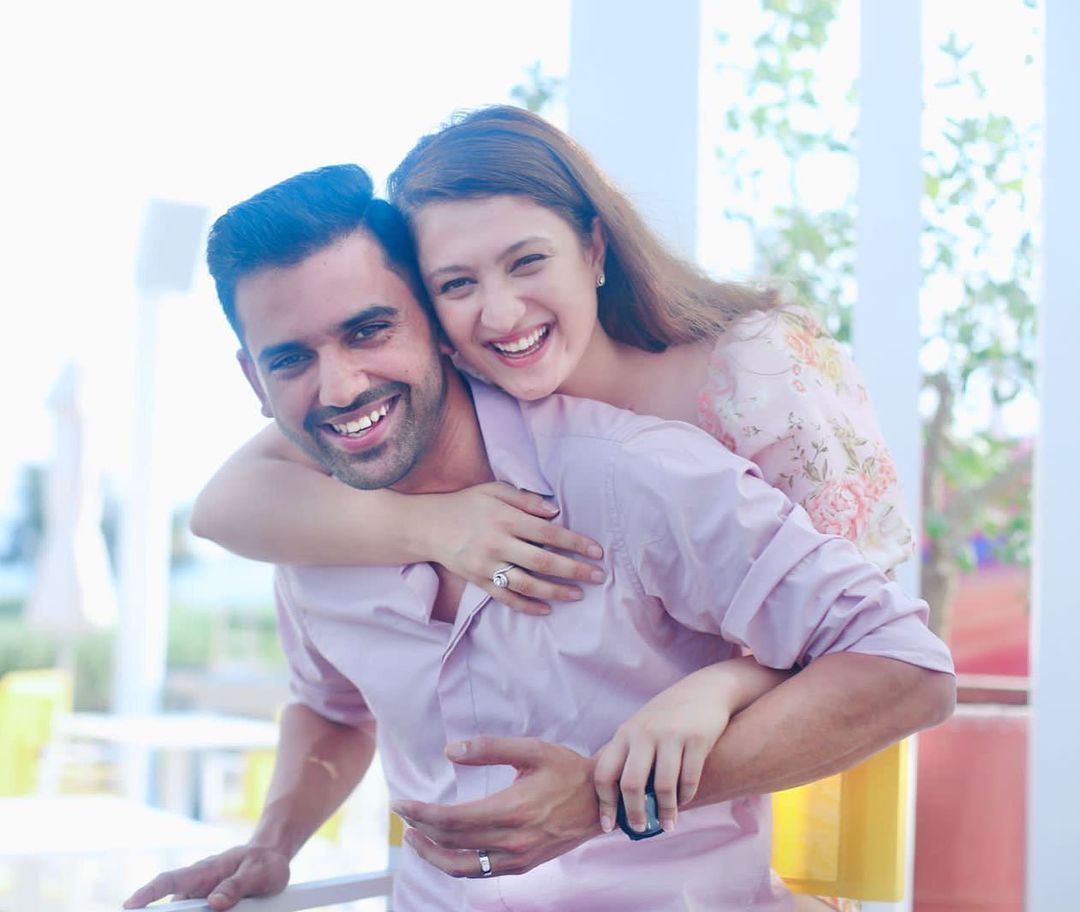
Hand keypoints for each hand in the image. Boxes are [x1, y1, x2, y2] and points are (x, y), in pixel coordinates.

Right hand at [122, 844, 289, 910]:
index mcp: (205, 870)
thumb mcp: (257, 872)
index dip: (149, 892)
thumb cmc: (263, 862)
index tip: (131, 904)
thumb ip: (237, 886)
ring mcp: (201, 898)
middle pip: (171, 906)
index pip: (170, 880)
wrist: (272, 859)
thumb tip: (214, 902)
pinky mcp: (208, 908)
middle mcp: (197, 885)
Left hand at [392, 736, 601, 876]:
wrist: (601, 802)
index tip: (400, 802)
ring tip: (415, 837)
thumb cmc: (567, 770)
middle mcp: (512, 840)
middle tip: (402, 813)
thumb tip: (450, 751)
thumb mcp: (532, 749)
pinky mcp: (523, 865)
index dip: (420, 813)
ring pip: (461, 867)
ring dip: (432, 854)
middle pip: (451, 843)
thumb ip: (490, 748)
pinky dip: (455, 864)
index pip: (452, 820)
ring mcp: (518, 858)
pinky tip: (446, 849)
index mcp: (512, 810)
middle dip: (420, 828)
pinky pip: (481, 871)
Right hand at [423, 482, 605, 614]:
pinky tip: (546, 609)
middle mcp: (497, 543)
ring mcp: (487, 565)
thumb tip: (555, 511)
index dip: (576, 543)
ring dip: (555, 592)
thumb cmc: (466, 504)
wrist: (427, 525)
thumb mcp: (494, 490)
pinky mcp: (478, 581)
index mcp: (505, 518)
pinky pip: (506, 598)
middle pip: (543, 561)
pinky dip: (527, 606)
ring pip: (527, 584)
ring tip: (578, 595)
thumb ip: (525, 499)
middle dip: (574, 570)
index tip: (597, 551)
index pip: (549, 533)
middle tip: (598, 576)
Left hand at [593, 670, 738, 834]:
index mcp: (625, 734)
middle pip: (631, 785)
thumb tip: (620, 804)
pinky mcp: (697, 739)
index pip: (604, 773)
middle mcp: (644, 734)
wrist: (705, 690)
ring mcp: (671, 735)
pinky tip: (684, 802)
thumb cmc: (667, 717)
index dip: (605, 804)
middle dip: (634, 814)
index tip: (609, 826)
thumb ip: (629, 758)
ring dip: (665, 812)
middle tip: (639, 829)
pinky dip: (686, 797)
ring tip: (668, 824)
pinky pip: (689, 779)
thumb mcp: (640, 729)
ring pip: (662, 786)